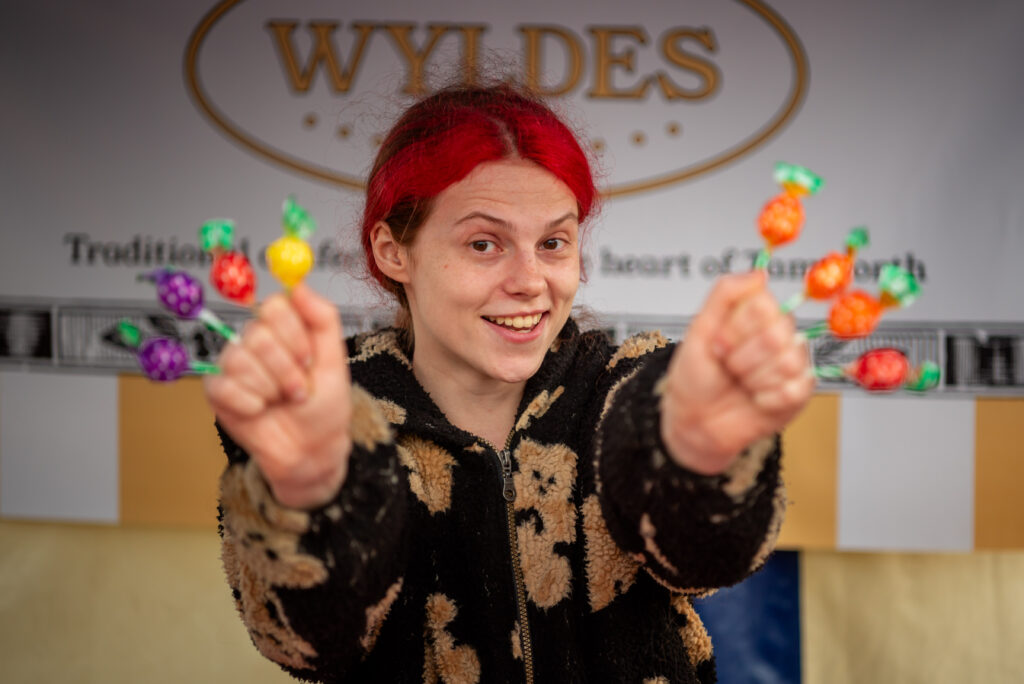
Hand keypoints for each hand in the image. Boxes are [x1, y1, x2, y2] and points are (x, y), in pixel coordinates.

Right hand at [203, 283, 351, 508]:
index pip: (273, 306)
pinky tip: (261, 411)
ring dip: (270, 389)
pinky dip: (250, 404)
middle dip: (286, 370)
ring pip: (240, 360)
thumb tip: (297, 284)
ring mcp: (233, 364)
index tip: (308, 358)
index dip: (293, 335)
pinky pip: (223, 386)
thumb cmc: (323, 405)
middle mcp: (254, 340)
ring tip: (282, 401)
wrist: (312, 449)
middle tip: (299, 389)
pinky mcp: (218, 391)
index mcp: (283, 327)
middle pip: (257, 334)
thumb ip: (322, 318)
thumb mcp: (335, 360)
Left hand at [660, 271, 813, 474]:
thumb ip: (725, 294)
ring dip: (751, 379)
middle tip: (728, 365)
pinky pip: (792, 390)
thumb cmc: (695, 375)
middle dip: (740, 357)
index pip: (764, 306)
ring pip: (785, 363)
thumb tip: (760, 273)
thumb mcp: (699, 328)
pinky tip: (755, 399)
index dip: (736, 328)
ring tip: (741, 382)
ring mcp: (793, 364)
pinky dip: (764, 399)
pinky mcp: (799, 394)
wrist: (693, 420)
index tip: (718, 342)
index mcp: (758, 315)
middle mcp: (780, 335)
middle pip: (775, 335)